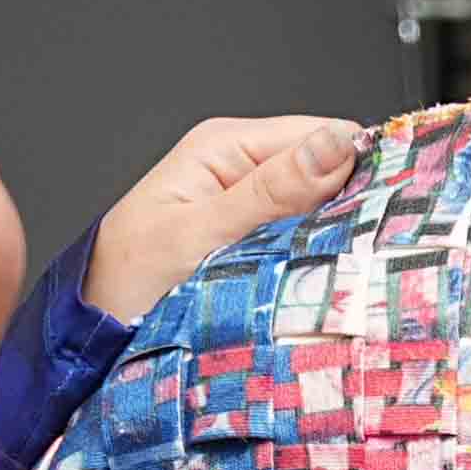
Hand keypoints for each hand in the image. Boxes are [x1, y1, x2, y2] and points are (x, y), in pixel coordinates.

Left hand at [86, 115, 364, 318]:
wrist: (90, 334)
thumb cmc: (125, 282)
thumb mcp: (199, 234)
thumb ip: (271, 191)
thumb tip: (337, 144)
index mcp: (225, 146)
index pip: (324, 136)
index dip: (359, 170)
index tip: (380, 214)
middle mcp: (240, 168)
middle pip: (327, 174)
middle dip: (347, 211)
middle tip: (354, 256)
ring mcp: (248, 208)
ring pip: (319, 213)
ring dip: (330, 242)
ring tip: (331, 275)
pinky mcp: (252, 243)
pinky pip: (301, 242)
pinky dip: (314, 262)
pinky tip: (315, 283)